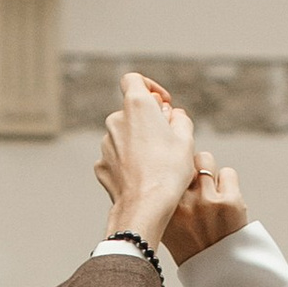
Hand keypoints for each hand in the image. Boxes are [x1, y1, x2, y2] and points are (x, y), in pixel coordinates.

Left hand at [97, 70, 194, 248]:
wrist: (146, 207)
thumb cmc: (169, 171)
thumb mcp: (186, 139)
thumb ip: (179, 119)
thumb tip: (172, 115)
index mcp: (136, 105)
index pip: (133, 79)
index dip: (150, 87)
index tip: (163, 104)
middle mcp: (116, 120)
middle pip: (132, 111)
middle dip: (148, 121)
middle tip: (168, 140)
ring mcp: (105, 144)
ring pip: (124, 136)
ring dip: (138, 143)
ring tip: (156, 164)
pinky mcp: (101, 165)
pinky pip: (116, 157)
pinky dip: (128, 162)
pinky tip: (142, 177)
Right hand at [162, 157, 246, 264]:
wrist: (221, 275)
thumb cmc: (193, 249)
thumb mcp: (167, 229)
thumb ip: (162, 202)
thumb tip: (165, 170)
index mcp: (160, 212)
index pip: (161, 170)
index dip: (170, 170)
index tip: (174, 178)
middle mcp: (179, 204)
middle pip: (182, 161)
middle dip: (189, 169)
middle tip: (196, 189)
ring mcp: (204, 201)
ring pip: (205, 160)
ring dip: (209, 173)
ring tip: (211, 195)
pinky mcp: (229, 201)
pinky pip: (228, 172)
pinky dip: (228, 184)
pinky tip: (226, 203)